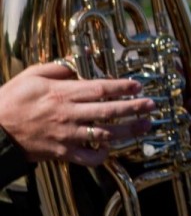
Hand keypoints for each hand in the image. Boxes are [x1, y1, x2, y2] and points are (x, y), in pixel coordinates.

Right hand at [0, 62, 154, 166]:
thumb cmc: (11, 99)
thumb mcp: (33, 75)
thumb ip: (60, 67)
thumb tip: (83, 59)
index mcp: (62, 94)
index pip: (100, 89)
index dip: (122, 87)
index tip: (138, 85)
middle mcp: (68, 115)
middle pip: (109, 111)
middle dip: (134, 108)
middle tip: (151, 105)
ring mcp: (65, 135)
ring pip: (104, 134)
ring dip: (128, 131)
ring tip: (145, 126)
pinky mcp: (60, 153)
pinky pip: (86, 157)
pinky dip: (101, 155)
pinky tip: (111, 149)